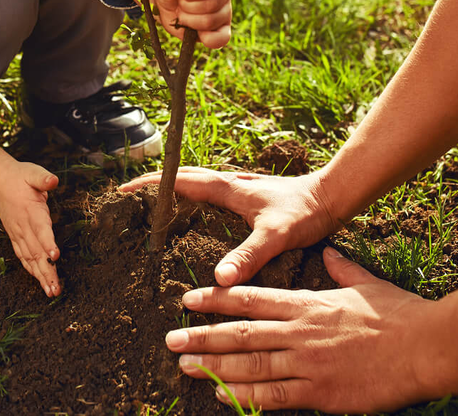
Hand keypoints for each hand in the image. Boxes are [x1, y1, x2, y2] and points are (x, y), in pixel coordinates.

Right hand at [0, 137, 61, 296]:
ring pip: (30, 259)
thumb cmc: (20, 177)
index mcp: (31, 211)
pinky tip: (40, 281)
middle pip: (36, 252)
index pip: (40, 230)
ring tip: (51, 292)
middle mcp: (24, 226)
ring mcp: (19, 234)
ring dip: (41, 276)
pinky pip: (23, 257)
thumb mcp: (32, 172)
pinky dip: (31, 270)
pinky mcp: (16, 238)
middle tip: (55, 288)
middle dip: (47, 271)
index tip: (54, 256)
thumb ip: (43, 178)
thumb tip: (53, 181)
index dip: (47, 243)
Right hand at [118, 167, 338, 284]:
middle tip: (128, 195)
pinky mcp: (247, 197)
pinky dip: (191, 197)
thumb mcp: (276, 237)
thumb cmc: (305, 213)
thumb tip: (218, 280)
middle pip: (181, 178)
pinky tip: (192, 215)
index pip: (179, 181)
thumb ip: (248, 256)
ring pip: (195, 183)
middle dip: (153, 184)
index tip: (124, 190)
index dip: (150, 185)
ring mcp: (238, 188)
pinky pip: (209, 193)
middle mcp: (229, 183)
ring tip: (151, 203)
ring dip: (171, 188)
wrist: (333, 198)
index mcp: (227, 188)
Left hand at [133, 0, 231, 48]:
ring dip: (189, 19)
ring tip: (182, 13)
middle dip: (188, 6)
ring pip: (210, 21)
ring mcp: (225, 11)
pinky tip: (193, 31)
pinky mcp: (222, 30)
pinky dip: (205, 38)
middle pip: (212, 3)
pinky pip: (221, 38)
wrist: (167, 3)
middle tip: (179, 2)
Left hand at [165, 248, 441, 413]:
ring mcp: (307, 364)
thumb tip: (330, 253)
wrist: (426, 347)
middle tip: (170, 337)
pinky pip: (274, 397)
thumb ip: (341, 269)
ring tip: (185, 365)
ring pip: (249, 365)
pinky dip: (245, 397)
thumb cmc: (399, 314)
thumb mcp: (364, 283)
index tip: (190, 298)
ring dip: (213, 367)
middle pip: (240, 333)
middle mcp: (299, 332)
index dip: (217, 299)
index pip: (251, 299)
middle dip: (202, 335)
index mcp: (307, 303)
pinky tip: (222, 397)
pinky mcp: (320, 394)